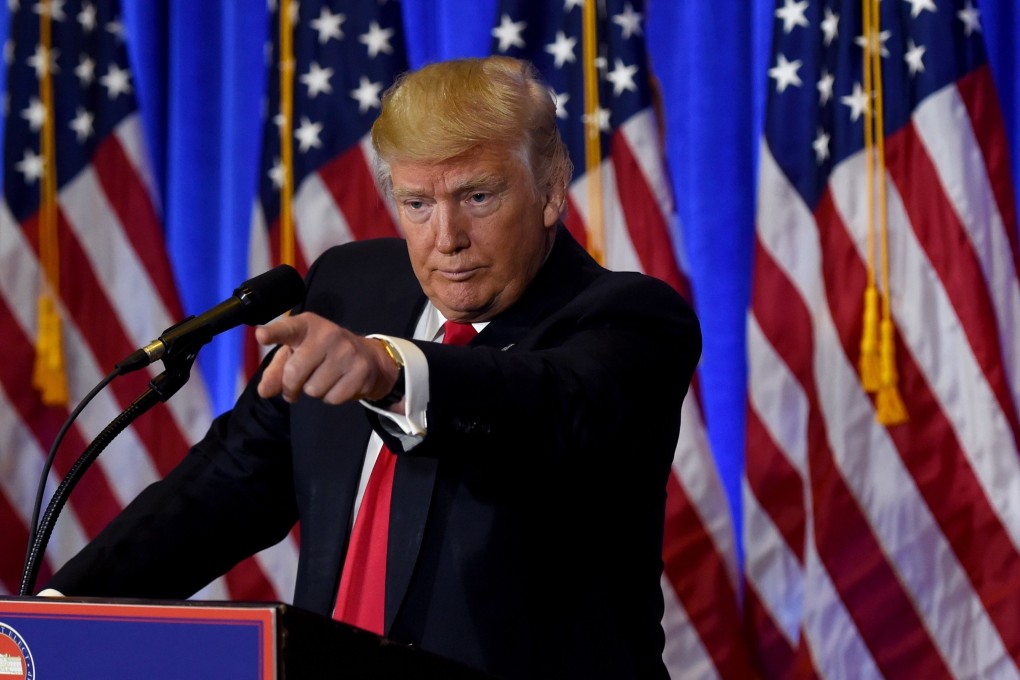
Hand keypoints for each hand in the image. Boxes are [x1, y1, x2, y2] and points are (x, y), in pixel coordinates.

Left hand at [255, 312, 398, 404]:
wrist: (368, 357)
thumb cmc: (323, 354)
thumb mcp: (297, 354)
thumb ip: (277, 371)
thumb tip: (264, 391)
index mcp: (307, 326)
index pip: (288, 329)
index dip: (273, 333)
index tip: (261, 336)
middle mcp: (328, 334)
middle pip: (294, 372)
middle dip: (290, 387)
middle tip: (295, 387)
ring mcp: (347, 352)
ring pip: (313, 389)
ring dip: (314, 391)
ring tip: (324, 379)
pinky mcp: (361, 371)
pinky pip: (332, 398)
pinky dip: (331, 397)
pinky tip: (339, 384)